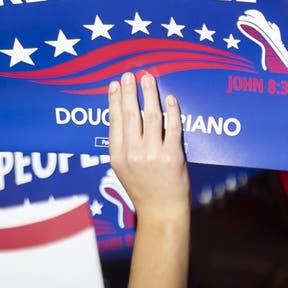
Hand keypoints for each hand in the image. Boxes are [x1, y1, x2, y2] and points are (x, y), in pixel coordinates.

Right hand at [106, 72, 189, 224]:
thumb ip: (122, 145)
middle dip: (129, 92)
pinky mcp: (172, 157)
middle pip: (130, 115)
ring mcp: (152, 155)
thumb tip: (122, 116)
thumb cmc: (142, 189)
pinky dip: (171, 111)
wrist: (161, 212)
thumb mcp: (122, 169)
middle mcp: (132, 154)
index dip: (114, 100)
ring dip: (149, 95)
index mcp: (117, 156)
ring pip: (150, 117)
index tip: (115, 84)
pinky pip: (172, 128)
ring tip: (148, 79)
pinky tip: (170, 99)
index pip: (114, 121)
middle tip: (129, 75)